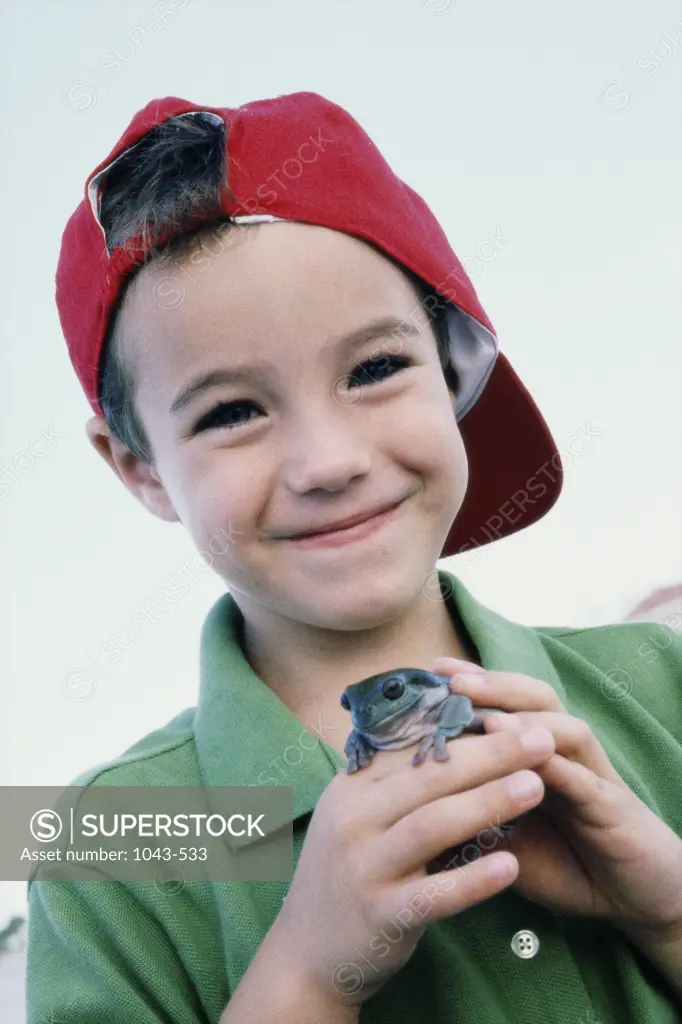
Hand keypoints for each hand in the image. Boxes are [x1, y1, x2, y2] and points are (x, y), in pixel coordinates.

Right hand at [272, 720, 556, 1006]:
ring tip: (536, 786)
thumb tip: (453, 733)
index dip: (466, 730)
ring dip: (488, 802)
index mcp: (350, 787)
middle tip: (541, 738)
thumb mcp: (357, 816)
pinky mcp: (380, 915)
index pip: (413, 747)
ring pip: (432, 825)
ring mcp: (364, 868)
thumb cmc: (349, 871)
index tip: (513, 716)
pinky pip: (433, 894)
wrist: (307, 952)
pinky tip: (512, 866)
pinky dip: (474, 880)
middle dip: (490, 754)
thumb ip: (396, 781)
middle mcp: (352, 820)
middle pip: (429, 778)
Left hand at [431, 656, 681, 936]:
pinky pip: (586, 782)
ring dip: (525, 718)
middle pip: (534, 699)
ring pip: (563, 729)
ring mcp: (592, 777)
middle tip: (451, 678)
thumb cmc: (567, 862)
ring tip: (485, 713)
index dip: (471, 685)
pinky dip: (559, 768)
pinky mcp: (613, 809)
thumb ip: (471, 817)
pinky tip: (533, 762)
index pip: (504, 704)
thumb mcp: (507, 841)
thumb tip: (413, 808)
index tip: (429, 672)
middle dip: (494, 684)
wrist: (634, 899)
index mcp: (537, 755)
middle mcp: (565, 755)